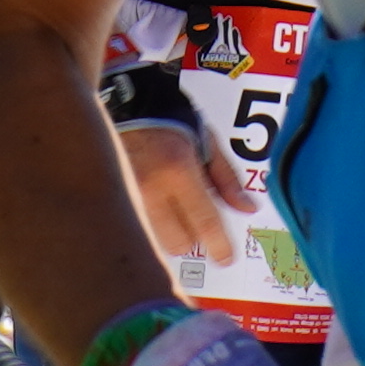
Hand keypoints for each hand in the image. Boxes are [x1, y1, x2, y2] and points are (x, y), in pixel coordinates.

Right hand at [116, 117, 263, 282]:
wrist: (129, 106)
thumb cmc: (173, 120)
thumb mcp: (208, 143)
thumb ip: (228, 179)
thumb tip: (248, 209)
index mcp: (178, 171)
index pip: (204, 222)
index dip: (219, 245)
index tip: (227, 258)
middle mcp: (151, 189)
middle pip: (179, 242)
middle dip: (194, 238)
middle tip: (197, 220)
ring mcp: (129, 197)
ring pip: (157, 240)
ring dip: (173, 234)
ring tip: (175, 210)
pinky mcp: (116, 200)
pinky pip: (141, 229)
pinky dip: (155, 227)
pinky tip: (158, 208)